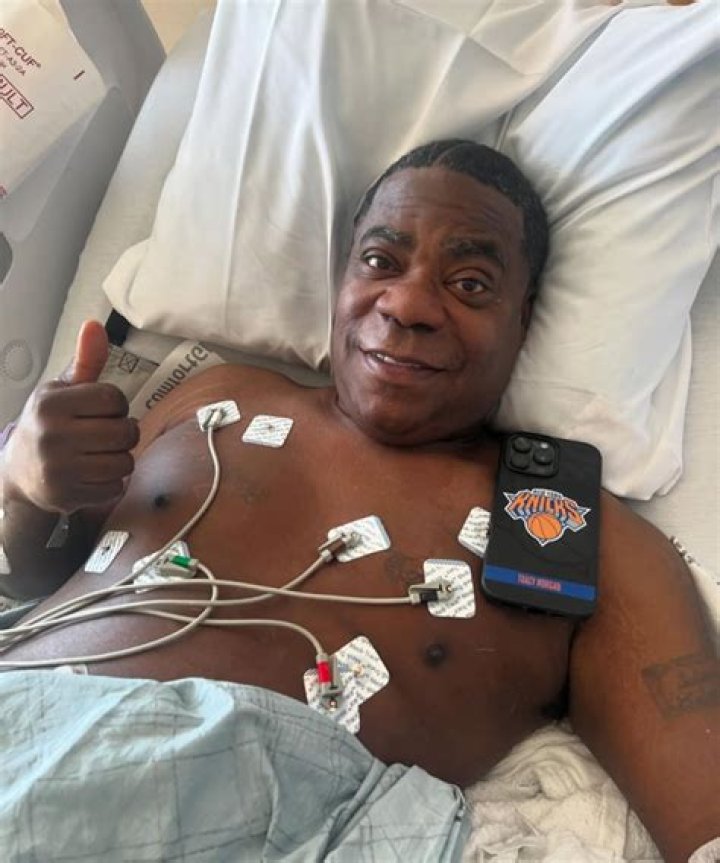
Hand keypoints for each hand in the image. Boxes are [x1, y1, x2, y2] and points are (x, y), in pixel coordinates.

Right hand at [3, 321, 139, 513]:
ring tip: (99, 454)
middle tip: (105, 435)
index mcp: (51, 404)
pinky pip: (115, 488)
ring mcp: (59, 469)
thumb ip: (85, 362)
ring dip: (119, 459)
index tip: (101, 411)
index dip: (116, 405)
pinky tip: (92, 475)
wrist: (19, 473)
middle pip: (125, 432)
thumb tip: (95, 326)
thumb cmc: (49, 426)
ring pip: (124, 462)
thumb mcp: (61, 391)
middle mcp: (52, 435)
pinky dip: (110, 483)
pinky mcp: (67, 495)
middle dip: (123, 433)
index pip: (113, 399)